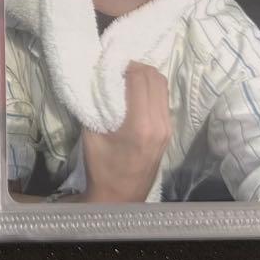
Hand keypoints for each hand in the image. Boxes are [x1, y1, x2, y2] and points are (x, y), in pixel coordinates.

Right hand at [80, 62, 170, 202]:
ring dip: (145, 76)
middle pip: (156, 78)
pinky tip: (133, 91)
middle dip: (136, 66)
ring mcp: (167, 128)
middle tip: (116, 66)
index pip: (139, 78)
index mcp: (140, 125)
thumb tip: (96, 76)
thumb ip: (96, 103)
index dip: (124, 64)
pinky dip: (150, 88)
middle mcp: (160, 124)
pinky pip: (162, 99)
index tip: (108, 62)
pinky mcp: (168, 132)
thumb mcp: (91, 132)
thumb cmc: (101, 166)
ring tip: (124, 77)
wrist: (120, 197)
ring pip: (162, 86)